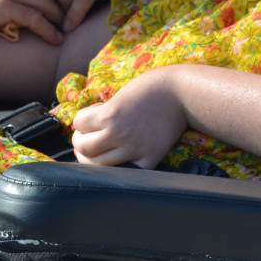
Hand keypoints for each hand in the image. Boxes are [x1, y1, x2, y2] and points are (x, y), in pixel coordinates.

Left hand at [71, 68, 187, 167]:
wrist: (181, 94)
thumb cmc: (151, 88)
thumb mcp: (121, 95)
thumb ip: (104, 113)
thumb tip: (86, 128)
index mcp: (110, 114)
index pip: (78, 124)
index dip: (81, 120)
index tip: (89, 118)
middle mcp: (119, 133)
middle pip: (84, 147)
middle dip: (81, 141)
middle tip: (86, 136)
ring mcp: (135, 149)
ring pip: (99, 164)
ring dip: (92, 156)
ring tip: (97, 149)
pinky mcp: (149, 159)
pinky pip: (125, 172)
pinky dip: (117, 166)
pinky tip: (119, 156)